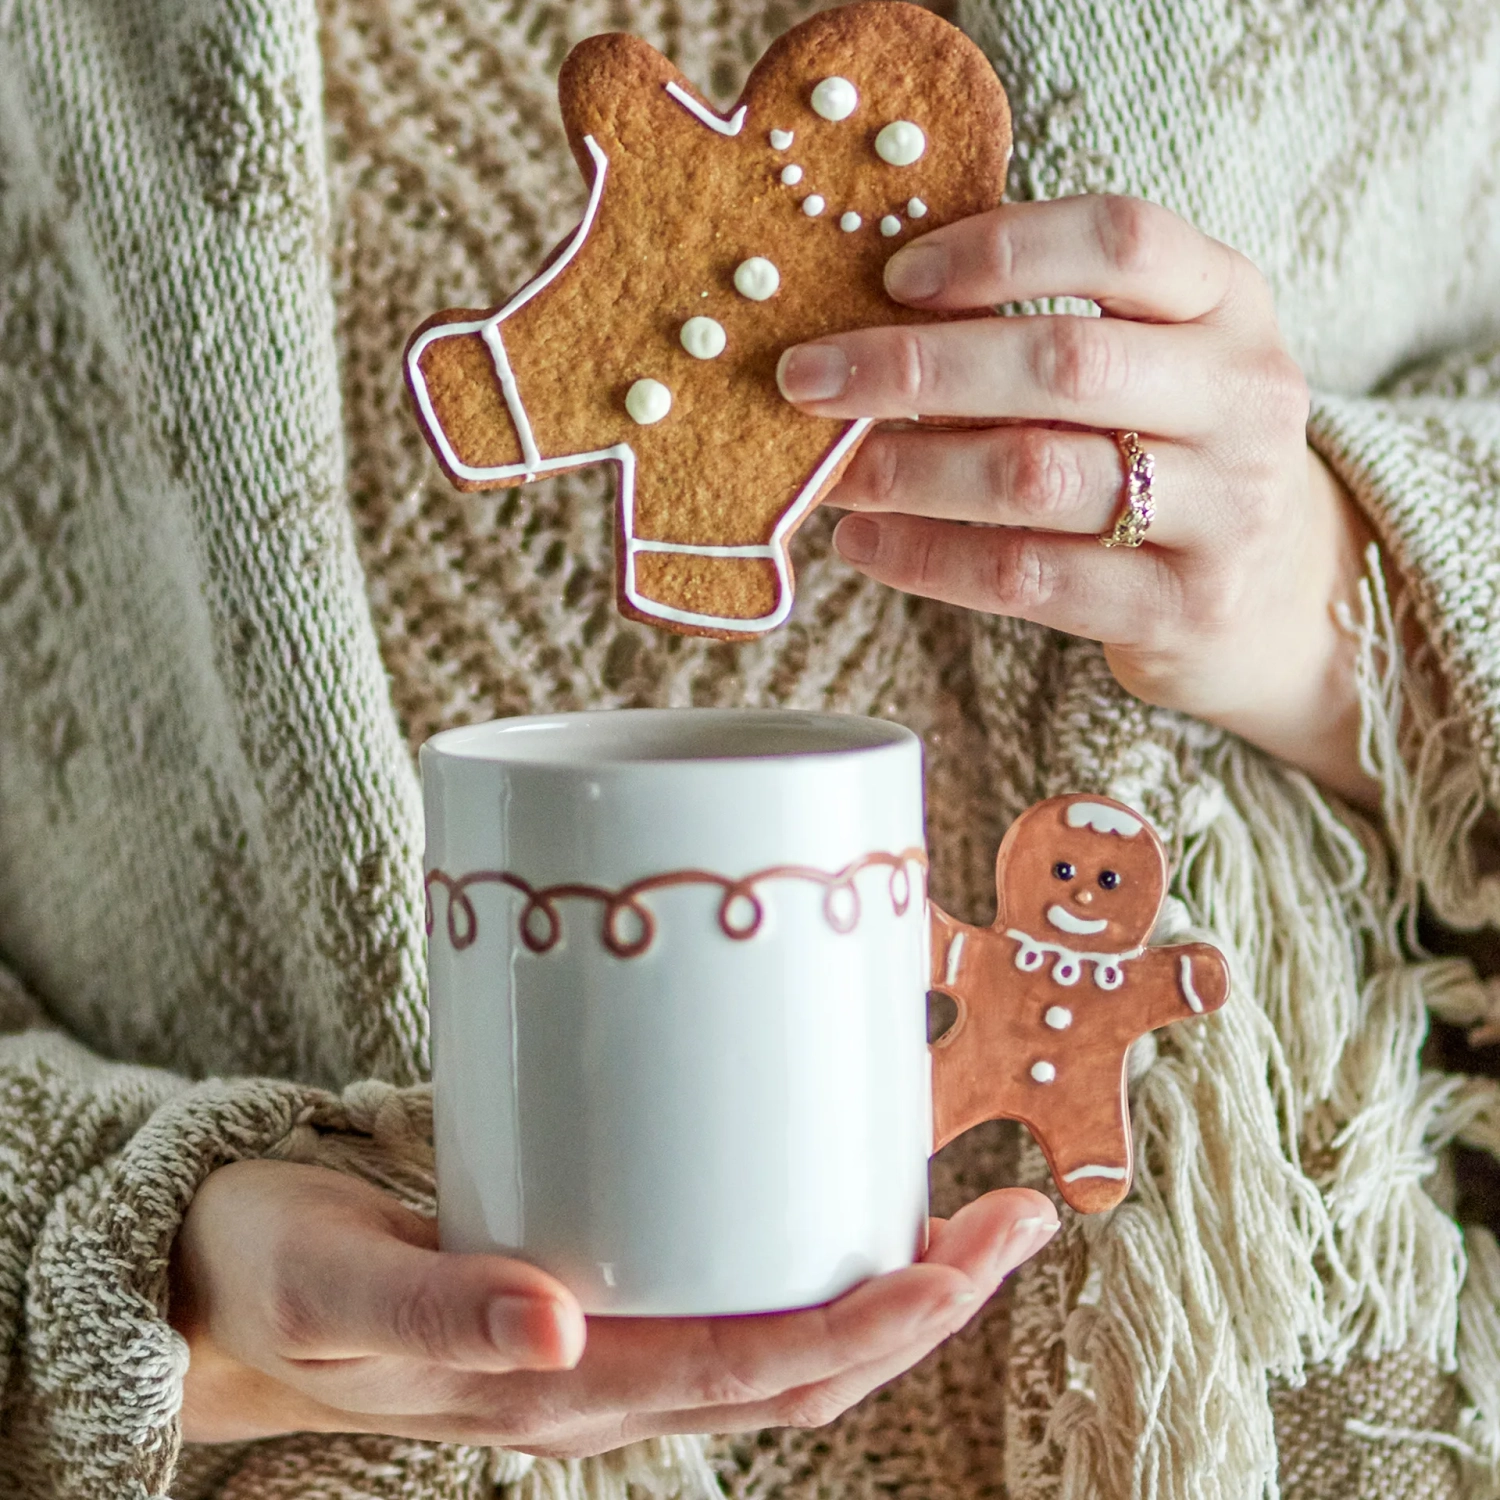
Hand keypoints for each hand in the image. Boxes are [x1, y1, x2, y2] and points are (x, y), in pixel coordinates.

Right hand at [169, 1160, 1058, 1453]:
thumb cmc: (279, 1274)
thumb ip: (441, 1312)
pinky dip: (813, 1261)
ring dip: (890, 1286)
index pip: (746, 1372)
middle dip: (920, 1304)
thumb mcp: (338, 1286)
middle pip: (799, 1365)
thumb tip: (558, 1329)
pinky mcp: (598, 1296)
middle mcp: (605, 1377)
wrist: (227, 1284)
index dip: (865, 1324)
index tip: (957, 1259)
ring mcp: (609, 1343)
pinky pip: (732, 1297)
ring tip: (975, 1211)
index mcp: (555, 1389)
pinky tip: (846, 1197)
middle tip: (1015, 1217)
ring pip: (783, 1342)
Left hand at [777, 196, 1378, 806]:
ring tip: (830, 473)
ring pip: (1036, 476)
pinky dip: (929, 559)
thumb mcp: (1148, 362)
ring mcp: (1226, 508)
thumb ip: (1045, 328)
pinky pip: (1029, 577)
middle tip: (807, 381)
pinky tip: (866, 545)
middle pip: (1064, 362)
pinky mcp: (1182, 606)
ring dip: (907, 471)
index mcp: (1230, 302)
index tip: (892, 278)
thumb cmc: (1172, 453)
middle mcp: (1244, 397)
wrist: (1277, 597)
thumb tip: (867, 322)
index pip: (1122, 240)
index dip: (999, 249)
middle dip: (913, 369)